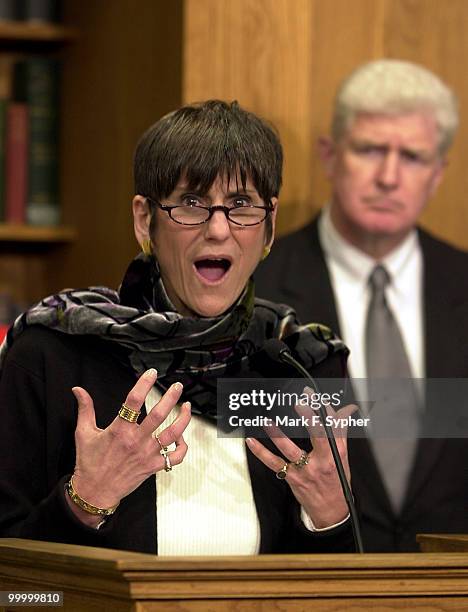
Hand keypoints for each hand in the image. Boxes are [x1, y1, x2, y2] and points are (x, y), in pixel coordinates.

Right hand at [67, 368, 190, 525]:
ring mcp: (147, 454)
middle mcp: (136, 441)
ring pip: (172, 434)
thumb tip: (78, 390)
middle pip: (159, 415)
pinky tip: (181, 436)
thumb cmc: (89, 463)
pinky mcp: (153, 466)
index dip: (144, 384)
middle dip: (171, 397)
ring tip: (187, 406)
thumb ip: (85, 409)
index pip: (134, 401)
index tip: (151, 373)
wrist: (94, 492)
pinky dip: (182, 446)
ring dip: (183, 418)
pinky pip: (175, 457)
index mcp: (119, 430)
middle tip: (178, 386)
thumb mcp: (83, 433)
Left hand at [246, 401, 356, 528]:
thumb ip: (341, 431)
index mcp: (336, 452)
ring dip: (278, 434)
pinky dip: (261, 452)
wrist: (332, 511)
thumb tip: (346, 410)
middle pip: (318, 436)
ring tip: (268, 421)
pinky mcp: (292, 478)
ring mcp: (306, 470)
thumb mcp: (342, 456)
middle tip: (299, 403)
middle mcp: (322, 460)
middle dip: (309, 418)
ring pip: (290, 450)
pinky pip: (274, 463)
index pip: (332, 426)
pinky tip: (252, 442)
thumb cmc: (337, 481)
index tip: (312, 395)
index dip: (323, 408)